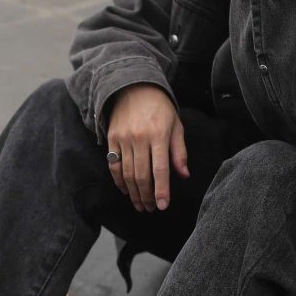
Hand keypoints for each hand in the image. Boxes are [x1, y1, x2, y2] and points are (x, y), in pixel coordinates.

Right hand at [107, 83, 188, 211]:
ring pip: (127, 173)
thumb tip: (184, 175)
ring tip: (140, 204)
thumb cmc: (160, 108)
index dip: (162, 190)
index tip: (163, 206)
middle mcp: (140, 138)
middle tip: (151, 209)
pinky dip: (119, 181)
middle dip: (147, 196)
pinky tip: (126, 190)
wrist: (133, 87)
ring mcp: (123, 139)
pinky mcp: (112, 138)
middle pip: (142, 175)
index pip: (161, 169)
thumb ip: (179, 152)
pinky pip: (114, 165)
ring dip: (134, 193)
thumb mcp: (176, 126)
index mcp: (159, 135)